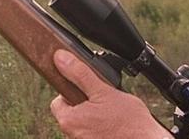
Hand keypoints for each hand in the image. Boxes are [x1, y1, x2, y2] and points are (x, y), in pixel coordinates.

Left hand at [50, 49, 170, 138]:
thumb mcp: (104, 91)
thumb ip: (80, 74)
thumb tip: (60, 58)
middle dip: (86, 103)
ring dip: (95, 114)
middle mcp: (73, 135)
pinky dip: (103, 126)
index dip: (72, 90)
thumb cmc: (130, 123)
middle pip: (72, 111)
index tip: (86, 88)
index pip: (58, 100)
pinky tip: (116, 122)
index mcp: (69, 120)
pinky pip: (95, 132)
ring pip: (85, 122)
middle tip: (103, 98)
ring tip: (112, 111)